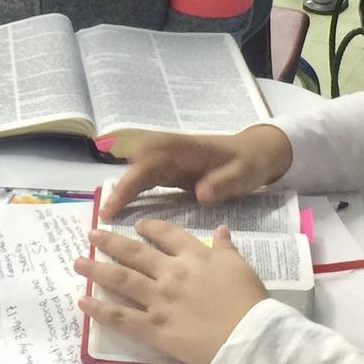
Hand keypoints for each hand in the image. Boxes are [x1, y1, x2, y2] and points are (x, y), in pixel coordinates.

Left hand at [75, 222, 266, 363]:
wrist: (249, 338)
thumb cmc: (249, 302)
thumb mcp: (240, 266)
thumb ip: (225, 247)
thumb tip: (220, 229)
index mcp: (193, 256)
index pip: (166, 234)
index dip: (149, 227)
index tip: (137, 225)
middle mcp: (170, 273)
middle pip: (134, 253)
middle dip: (110, 242)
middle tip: (91, 234)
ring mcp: (158, 300)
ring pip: (121, 279)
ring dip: (97, 269)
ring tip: (78, 262)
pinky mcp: (153, 328)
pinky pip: (121, 317)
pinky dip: (100, 309)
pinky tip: (83, 302)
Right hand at [99, 125, 293, 219]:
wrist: (256, 152)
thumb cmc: (249, 162)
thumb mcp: (243, 173)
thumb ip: (223, 182)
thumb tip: (200, 193)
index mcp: (187, 149)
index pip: (154, 156)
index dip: (135, 174)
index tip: (120, 192)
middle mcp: (173, 151)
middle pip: (139, 165)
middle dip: (122, 186)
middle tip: (107, 212)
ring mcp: (169, 160)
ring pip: (138, 172)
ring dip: (123, 190)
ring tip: (107, 214)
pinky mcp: (169, 171)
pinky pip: (145, 179)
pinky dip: (132, 192)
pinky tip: (120, 208)